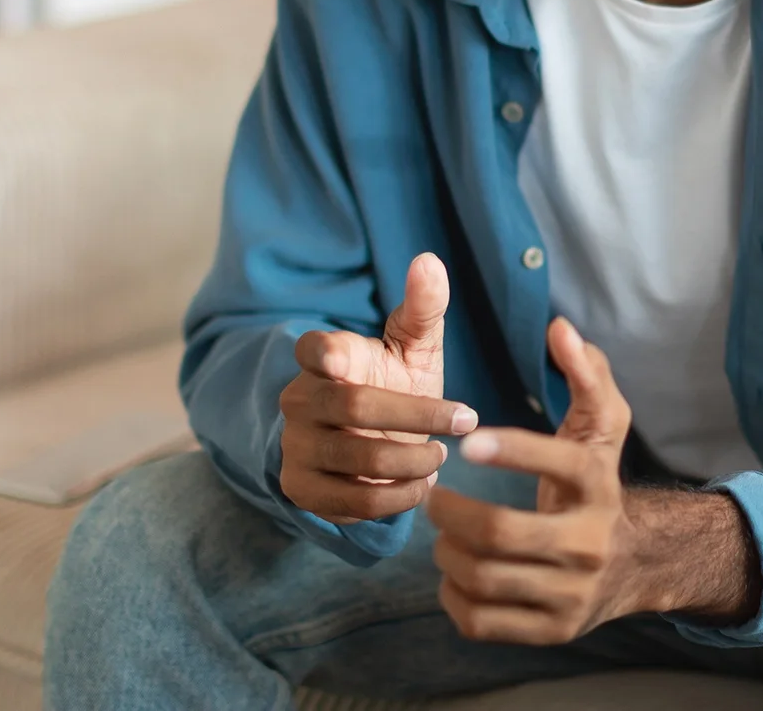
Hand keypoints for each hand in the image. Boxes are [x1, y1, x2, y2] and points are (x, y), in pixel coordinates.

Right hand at [278, 252, 478, 523]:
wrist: (373, 443)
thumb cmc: (396, 383)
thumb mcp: (414, 346)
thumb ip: (422, 307)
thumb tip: (429, 260)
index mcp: (325, 357)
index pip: (314, 348)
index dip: (325, 353)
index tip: (342, 360)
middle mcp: (301, 400)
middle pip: (356, 407)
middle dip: (419, 415)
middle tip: (465, 420)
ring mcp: (296, 446)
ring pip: (361, 458)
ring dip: (415, 460)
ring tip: (441, 455)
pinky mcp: (303, 489)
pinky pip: (357, 501)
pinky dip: (401, 496)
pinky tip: (422, 484)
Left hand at [426, 316, 640, 643]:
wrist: (634, 565)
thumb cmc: (598, 482)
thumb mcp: (603, 426)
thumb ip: (587, 373)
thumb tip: (560, 327)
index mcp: (601, 487)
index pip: (559, 463)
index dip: (510, 450)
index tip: (468, 441)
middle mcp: (591, 545)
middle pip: (501, 533)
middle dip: (451, 513)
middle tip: (435, 497)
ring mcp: (571, 595)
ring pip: (483, 578)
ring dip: (446, 551)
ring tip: (441, 533)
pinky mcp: (551, 631)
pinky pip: (481, 620)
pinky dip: (453, 595)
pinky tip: (453, 572)